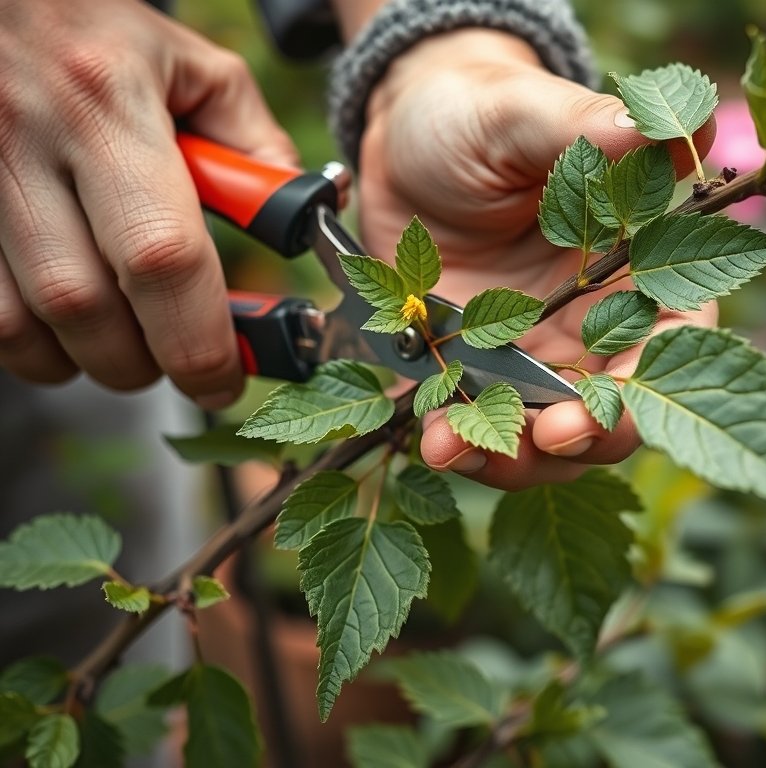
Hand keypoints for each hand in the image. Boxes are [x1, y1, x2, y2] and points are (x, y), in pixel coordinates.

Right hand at [0, 0, 297, 407]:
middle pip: (84, 308)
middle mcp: (23, 139)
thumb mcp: (192, 67)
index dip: (198, 339)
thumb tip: (295, 226)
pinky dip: (28, 342)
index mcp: (106, 102)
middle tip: (178, 361)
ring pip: (20, 325)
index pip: (162, 255)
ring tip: (125, 342)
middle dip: (145, 361)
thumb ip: (256, 147)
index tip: (226, 377)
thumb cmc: (98, 35)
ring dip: (84, 359)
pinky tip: (64, 322)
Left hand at [357, 29, 716, 489]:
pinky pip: (477, 429)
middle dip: (576, 443)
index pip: (669, 347)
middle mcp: (592, 328)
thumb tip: (677, 125)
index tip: (595, 408)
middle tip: (537, 440)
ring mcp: (531, 358)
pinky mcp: (474, 374)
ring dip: (509, 459)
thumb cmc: (476, 115)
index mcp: (634, 269)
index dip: (644, 392)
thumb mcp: (521, 114)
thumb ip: (588, 129)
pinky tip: (430, 437)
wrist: (404, 142)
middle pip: (610, 416)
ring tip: (452, 446)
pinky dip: (459, 445)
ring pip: (544, 441)